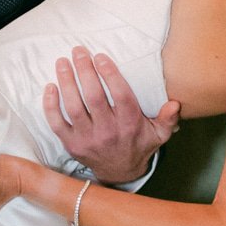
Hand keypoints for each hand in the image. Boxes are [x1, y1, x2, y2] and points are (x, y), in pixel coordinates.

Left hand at [44, 46, 178, 184]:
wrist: (120, 174)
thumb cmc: (139, 145)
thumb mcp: (159, 134)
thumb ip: (168, 119)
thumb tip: (175, 103)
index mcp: (129, 124)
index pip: (120, 95)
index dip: (110, 74)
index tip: (100, 57)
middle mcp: (108, 131)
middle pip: (93, 97)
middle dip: (84, 70)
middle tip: (79, 51)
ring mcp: (88, 139)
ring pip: (73, 107)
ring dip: (66, 82)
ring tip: (63, 62)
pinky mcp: (72, 145)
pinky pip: (56, 124)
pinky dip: (50, 106)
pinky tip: (50, 86)